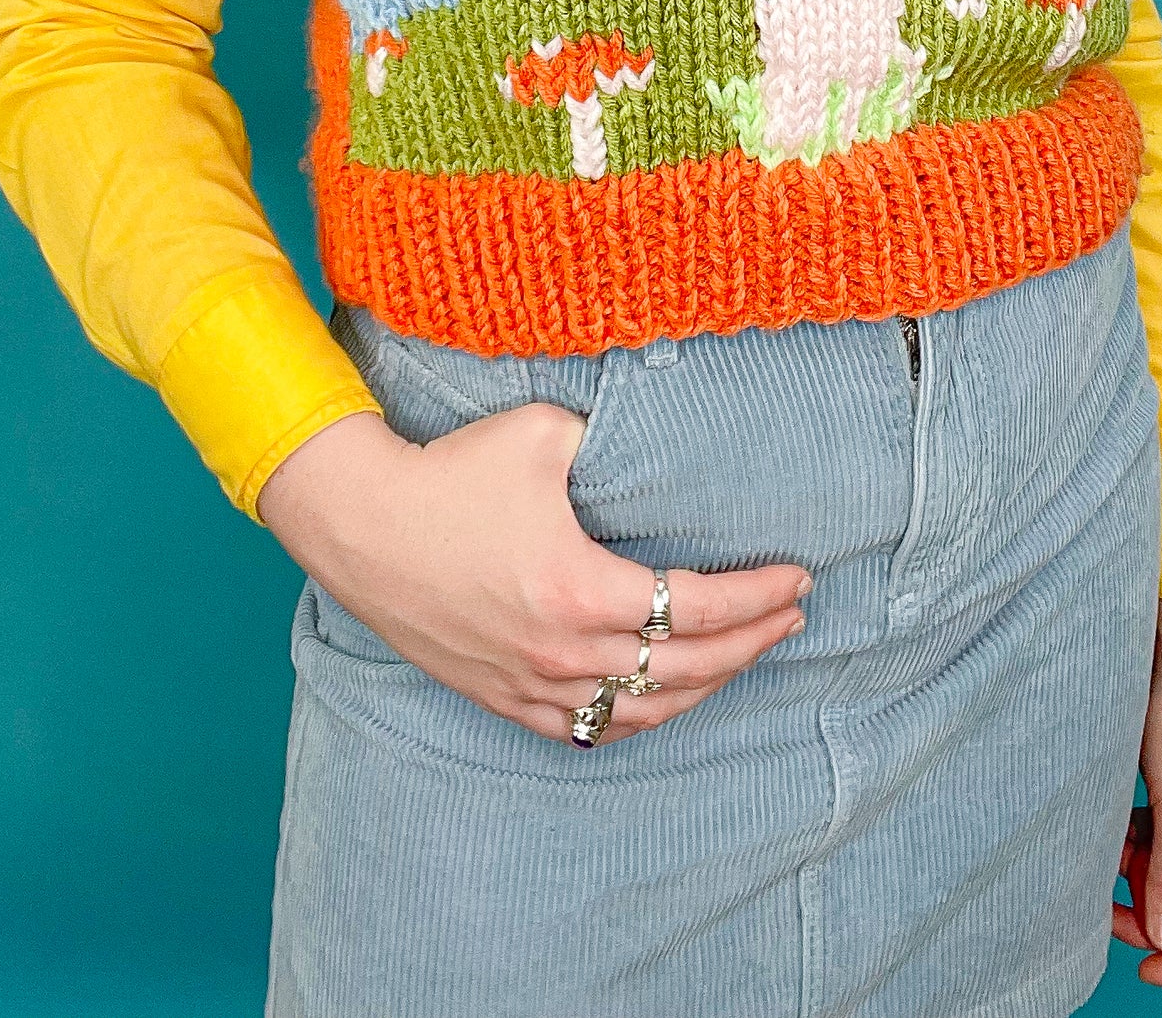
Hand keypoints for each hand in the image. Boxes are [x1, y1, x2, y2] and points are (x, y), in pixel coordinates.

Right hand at [256, 404, 810, 742]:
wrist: (362, 524)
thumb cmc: (452, 471)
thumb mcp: (542, 433)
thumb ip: (611, 439)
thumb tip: (659, 436)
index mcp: (582, 589)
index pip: (700, 607)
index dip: (760, 596)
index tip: (799, 578)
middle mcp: (563, 651)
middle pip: (687, 667)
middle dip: (753, 642)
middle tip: (793, 616)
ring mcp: (531, 684)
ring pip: (644, 708)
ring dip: (707, 686)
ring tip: (746, 655)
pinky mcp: (503, 697)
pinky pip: (589, 728)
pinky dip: (640, 716)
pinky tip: (666, 698)